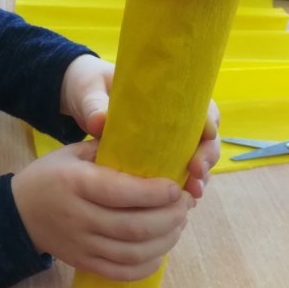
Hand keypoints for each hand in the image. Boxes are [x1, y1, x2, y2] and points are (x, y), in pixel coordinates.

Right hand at [12, 141, 193, 280]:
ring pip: (132, 252)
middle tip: (184, 204)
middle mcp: (78, 216)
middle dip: (169, 217)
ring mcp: (80, 243)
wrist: (18, 212)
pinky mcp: (83, 262)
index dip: (155, 193)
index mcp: (76, 183)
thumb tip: (148, 142)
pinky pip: (121, 272)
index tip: (175, 186)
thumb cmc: (50, 175)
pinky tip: (160, 252)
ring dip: (165, 241)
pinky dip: (147, 266)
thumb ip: (107, 148)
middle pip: (133, 226)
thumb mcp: (72, 152)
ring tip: (178, 225)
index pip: (121, 192)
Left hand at [60, 55, 221, 199]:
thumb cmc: (90, 86)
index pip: (201, 107)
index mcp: (166, 93)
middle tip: (196, 172)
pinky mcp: (156, 155)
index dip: (208, 125)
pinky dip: (181, 184)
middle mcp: (174, 116)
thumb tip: (99, 122)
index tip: (203, 140)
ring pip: (195, 156)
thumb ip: (94, 104)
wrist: (80, 96)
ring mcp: (167, 138)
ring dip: (198, 175)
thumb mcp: (89, 90)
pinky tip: (179, 201)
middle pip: (205, 136)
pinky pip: (176, 170)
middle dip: (206, 156)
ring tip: (192, 192)